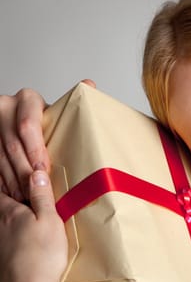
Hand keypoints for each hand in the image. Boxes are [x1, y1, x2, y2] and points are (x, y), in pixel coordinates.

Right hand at [0, 79, 95, 200]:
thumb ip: (75, 100)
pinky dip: (3, 181)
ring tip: (27, 197)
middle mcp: (5, 108)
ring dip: (14, 181)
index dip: (36, 150)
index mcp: (26, 99)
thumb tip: (90, 84)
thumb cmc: (49, 120)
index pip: (28, 125)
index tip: (44, 169)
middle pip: (14, 145)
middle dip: (26, 171)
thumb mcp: (60, 110)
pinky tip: (13, 193)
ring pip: (1, 157)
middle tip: (36, 191)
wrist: (25, 121)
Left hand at [0, 168, 66, 281]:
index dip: (1, 174)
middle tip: (9, 181)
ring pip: (0, 222)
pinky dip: (8, 230)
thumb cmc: (41, 255)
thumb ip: (41, 196)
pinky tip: (17, 236)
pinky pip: (3, 237)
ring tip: (16, 211)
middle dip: (4, 192)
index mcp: (8, 212)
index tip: (2, 163)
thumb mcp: (49, 220)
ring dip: (6, 212)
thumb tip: (36, 172)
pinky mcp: (2, 259)